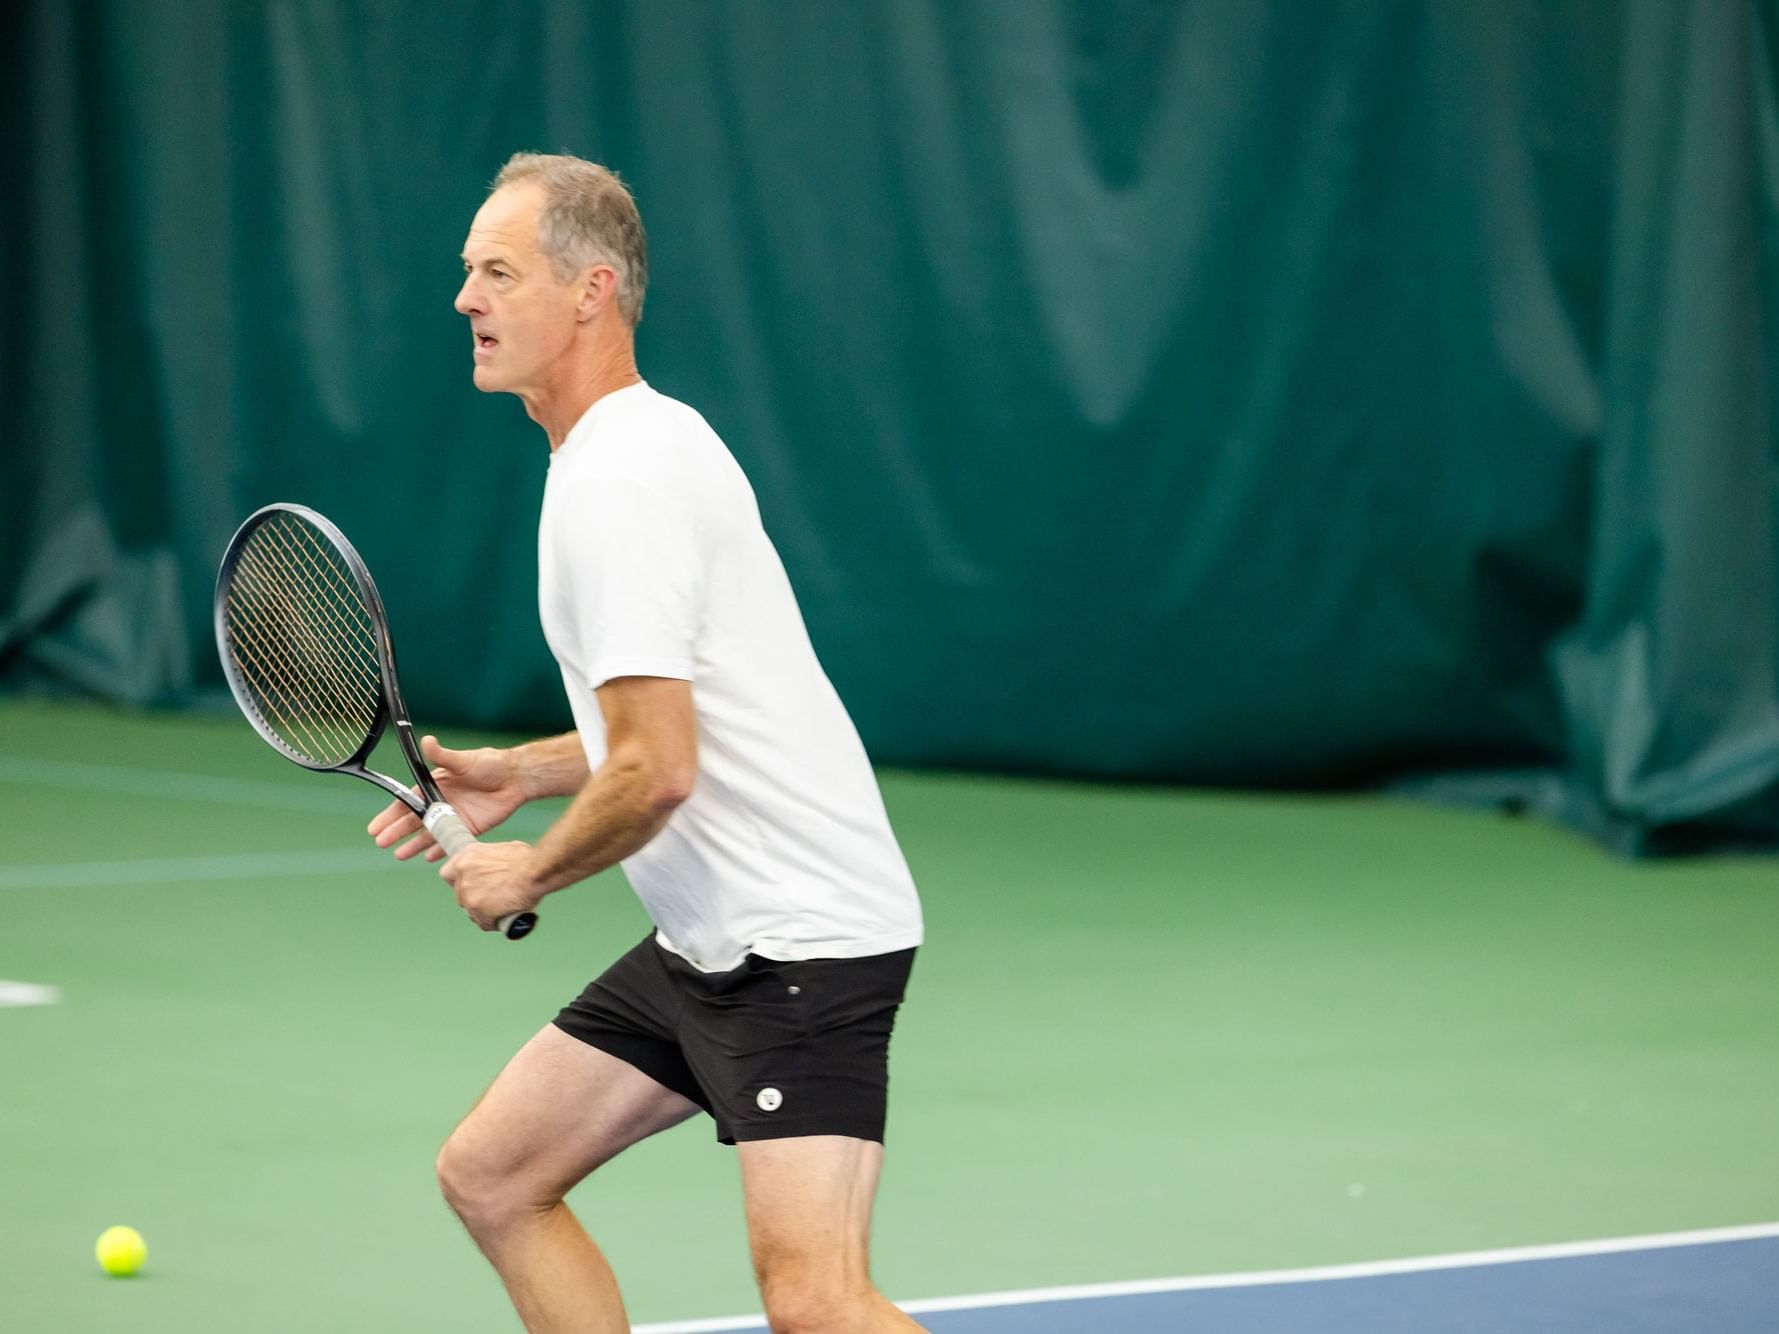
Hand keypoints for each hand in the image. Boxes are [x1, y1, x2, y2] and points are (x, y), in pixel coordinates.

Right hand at [368, 736, 527, 861]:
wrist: (516, 777)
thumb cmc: (490, 764)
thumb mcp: (463, 760)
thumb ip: (443, 755)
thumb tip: (427, 740)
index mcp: (435, 786)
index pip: (408, 802)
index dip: (391, 814)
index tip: (376, 826)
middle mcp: (441, 803)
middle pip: (414, 821)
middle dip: (397, 832)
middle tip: (381, 843)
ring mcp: (454, 817)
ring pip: (430, 834)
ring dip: (414, 845)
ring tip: (399, 855)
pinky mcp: (470, 828)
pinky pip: (451, 841)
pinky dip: (441, 850)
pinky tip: (428, 858)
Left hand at [438, 841, 542, 930]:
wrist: (535, 871)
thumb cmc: (526, 859)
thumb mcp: (502, 849)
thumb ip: (489, 859)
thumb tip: (494, 866)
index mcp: (466, 856)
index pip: (448, 874)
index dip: (459, 881)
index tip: (468, 885)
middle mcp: (462, 874)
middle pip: (460, 895)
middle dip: (474, 898)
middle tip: (491, 897)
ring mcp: (468, 894)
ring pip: (470, 911)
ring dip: (483, 912)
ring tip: (500, 909)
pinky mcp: (478, 910)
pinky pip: (483, 923)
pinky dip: (493, 923)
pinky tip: (503, 918)